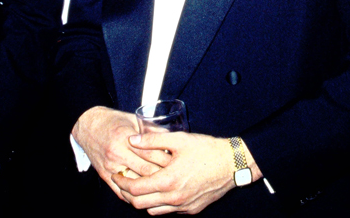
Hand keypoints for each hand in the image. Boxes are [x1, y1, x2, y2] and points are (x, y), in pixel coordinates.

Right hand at [72, 107, 167, 200]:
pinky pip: (120, 191)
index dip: (167, 160)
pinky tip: (146, 195)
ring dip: (150, 187)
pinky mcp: (104, 175)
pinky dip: (134, 195)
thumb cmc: (112, 120)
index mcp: (126, 137)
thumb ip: (150, 129)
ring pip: (134, 184)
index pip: (151, 153)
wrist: (86, 125)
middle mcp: (117, 153)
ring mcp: (110, 166)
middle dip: (163, 175)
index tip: (179, 164)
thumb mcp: (132, 119)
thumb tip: (171, 137)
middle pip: (146, 171)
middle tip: (176, 178)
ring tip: (164, 188)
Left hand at [112, 131, 258, 214]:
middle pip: (140, 204)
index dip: (121, 182)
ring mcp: (183, 206)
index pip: (135, 189)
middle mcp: (174, 198)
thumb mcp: (178, 140)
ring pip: (153, 211)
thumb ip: (152, 140)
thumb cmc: (206, 150)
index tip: (117, 174)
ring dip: (143, 201)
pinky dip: (159, 204)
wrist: (232, 164)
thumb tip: (131, 139)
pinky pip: (169, 211)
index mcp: (168, 181)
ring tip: (140, 186)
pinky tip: (160, 190)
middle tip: (123, 181)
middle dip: (127, 193)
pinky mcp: (192, 209)